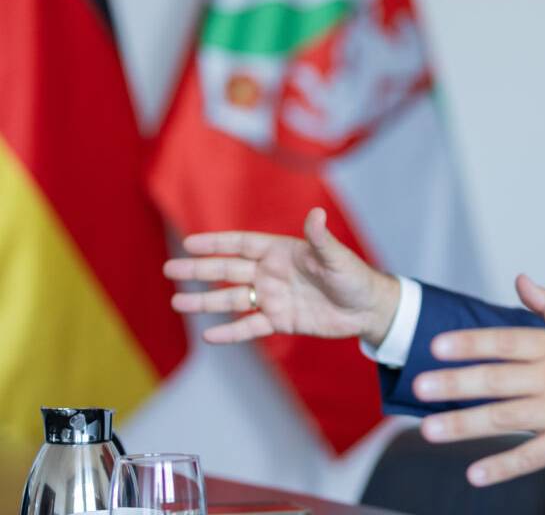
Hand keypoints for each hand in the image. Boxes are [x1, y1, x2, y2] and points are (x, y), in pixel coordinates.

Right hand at [162, 207, 400, 345]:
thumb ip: (321, 239)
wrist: (368, 309)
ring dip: (206, 301)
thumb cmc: (355, 277)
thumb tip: (316, 214)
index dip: (216, 243)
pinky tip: (210, 335)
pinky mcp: (280, 321)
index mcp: (282, 252)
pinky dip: (231, 332)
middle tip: (171, 270)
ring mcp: (274, 298)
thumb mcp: (338, 257)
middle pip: (229, 270)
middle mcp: (272, 273)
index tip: (189, 243)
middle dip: (200, 269)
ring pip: (233, 299)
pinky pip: (250, 327)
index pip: (242, 244)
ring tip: (178, 302)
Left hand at [413, 275, 544, 486]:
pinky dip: (504, 466)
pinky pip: (533, 456)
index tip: (438, 347)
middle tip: (420, 386)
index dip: (471, 343)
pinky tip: (475, 473)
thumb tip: (520, 280)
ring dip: (466, 424)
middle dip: (456, 383)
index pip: (506, 341)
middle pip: (498, 380)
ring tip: (430, 430)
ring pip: (507, 418)